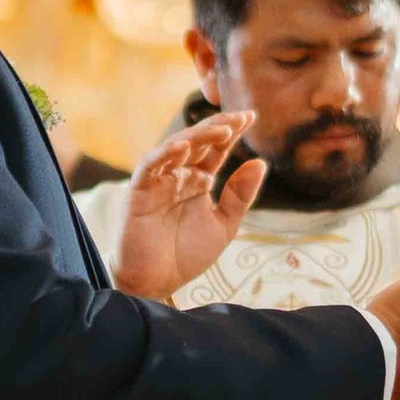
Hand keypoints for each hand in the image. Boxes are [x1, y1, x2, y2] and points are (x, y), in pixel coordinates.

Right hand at [112, 113, 263, 299]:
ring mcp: (158, 181)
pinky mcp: (138, 191)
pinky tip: (182, 147)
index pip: (215, 150)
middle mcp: (178, 176)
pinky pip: (149, 166)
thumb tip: (260, 162)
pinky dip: (164, 154)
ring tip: (221, 130)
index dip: (231, 132)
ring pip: (175, 148)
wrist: (157, 282)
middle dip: (218, 127)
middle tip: (240, 118)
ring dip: (197, 136)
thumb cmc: (186, 255)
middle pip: (198, 142)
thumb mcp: (224, 225)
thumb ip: (240, 196)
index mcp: (198, 181)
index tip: (251, 117)